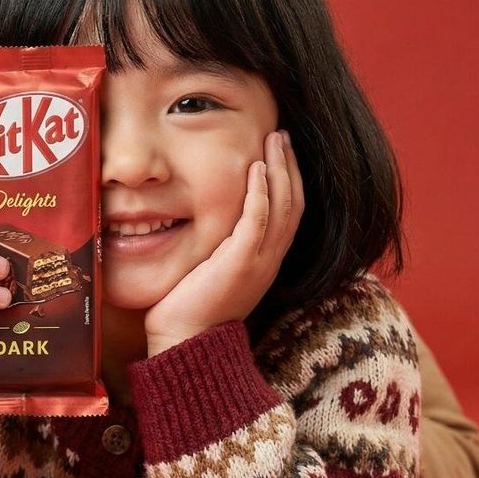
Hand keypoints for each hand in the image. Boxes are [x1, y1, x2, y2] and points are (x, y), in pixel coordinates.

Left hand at [144, 131, 303, 354]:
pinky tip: (256, 168)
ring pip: (283, 207)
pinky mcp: (240, 264)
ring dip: (280, 169)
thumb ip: (217, 246)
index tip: (278, 151)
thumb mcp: (211, 271)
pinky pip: (259, 221)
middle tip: (281, 134)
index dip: (288, 179)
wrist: (185, 343)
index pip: (289, 212)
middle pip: (294, 203)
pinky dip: (261, 193)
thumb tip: (204, 221)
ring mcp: (259, 262)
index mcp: (264, 261)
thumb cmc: (189, 310)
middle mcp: (269, 260)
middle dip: (289, 165)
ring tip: (273, 140)